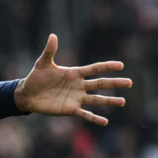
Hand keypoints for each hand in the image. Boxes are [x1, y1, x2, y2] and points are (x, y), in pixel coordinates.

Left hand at [14, 34, 131, 125]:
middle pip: (100, 83)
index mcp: (74, 73)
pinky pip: (85, 114)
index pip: (94, 69)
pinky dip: (94, 118)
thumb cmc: (36, 77)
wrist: (28, 94)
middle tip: (130, 82)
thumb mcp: (43, 63)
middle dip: (114, 83)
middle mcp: (79, 86)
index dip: (106, 67)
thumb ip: (50, 51)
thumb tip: (53, 35)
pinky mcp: (70, 109)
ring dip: (109, 101)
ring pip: (96, 99)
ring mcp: (76, 98)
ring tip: (122, 101)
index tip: (120, 65)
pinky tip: (105, 121)